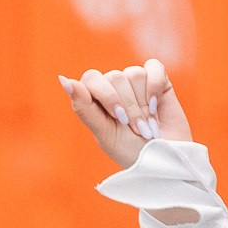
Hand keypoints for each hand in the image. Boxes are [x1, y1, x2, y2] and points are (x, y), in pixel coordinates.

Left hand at [58, 59, 190, 169]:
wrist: (164, 159)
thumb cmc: (130, 151)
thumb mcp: (104, 133)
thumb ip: (84, 107)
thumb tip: (63, 79)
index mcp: (94, 99)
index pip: (91, 78)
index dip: (107, 96)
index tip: (119, 119)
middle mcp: (113, 87)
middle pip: (115, 77)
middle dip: (128, 106)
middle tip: (137, 129)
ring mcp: (135, 83)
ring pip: (134, 73)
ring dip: (143, 103)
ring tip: (148, 125)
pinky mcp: (158, 80)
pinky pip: (153, 67)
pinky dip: (155, 86)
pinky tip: (156, 106)